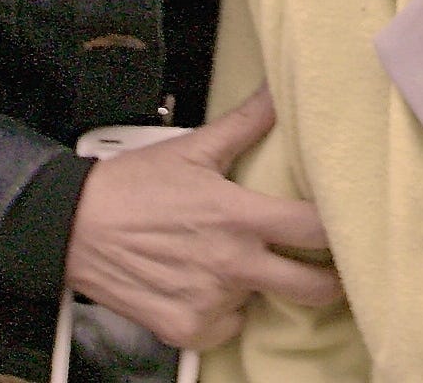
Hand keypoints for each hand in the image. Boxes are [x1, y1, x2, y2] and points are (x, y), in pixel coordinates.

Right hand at [63, 88, 339, 349]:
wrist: (70, 227)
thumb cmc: (131, 186)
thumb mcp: (192, 148)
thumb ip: (245, 124)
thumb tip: (277, 92)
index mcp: (239, 217)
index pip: (316, 231)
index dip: (343, 230)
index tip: (351, 228)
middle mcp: (231, 265)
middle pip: (313, 289)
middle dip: (330, 282)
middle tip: (329, 270)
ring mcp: (209, 302)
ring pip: (260, 304)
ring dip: (254, 288)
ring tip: (226, 261)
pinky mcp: (185, 329)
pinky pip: (225, 328)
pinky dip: (221, 312)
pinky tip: (200, 284)